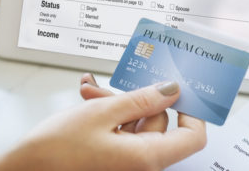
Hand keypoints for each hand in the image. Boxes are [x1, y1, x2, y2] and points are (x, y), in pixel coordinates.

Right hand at [0, 78, 205, 170]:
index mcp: (146, 158)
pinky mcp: (114, 158)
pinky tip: (91, 99)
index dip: (193, 112)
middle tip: (114, 85)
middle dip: (137, 98)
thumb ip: (143, 99)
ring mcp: (127, 162)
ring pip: (137, 122)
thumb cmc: (55, 151)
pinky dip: (110, 114)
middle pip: (160, 123)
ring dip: (118, 103)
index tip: (182, 90)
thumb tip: (173, 89)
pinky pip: (123, 130)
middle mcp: (141, 164)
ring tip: (92, 91)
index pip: (192, 138)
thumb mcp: (103, 113)